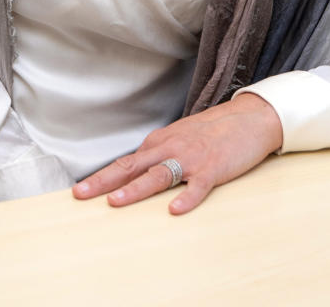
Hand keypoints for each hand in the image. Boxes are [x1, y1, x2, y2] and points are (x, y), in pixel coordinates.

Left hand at [71, 92, 282, 215]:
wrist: (249, 118)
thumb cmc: (213, 131)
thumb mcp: (180, 137)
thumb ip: (160, 153)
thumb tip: (137, 170)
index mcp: (160, 143)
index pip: (126, 163)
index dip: (102, 177)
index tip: (80, 190)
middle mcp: (170, 148)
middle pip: (132, 167)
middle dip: (104, 182)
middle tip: (80, 195)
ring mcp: (190, 159)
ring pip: (158, 175)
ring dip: (135, 189)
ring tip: (116, 202)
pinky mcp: (212, 169)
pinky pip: (197, 187)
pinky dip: (186, 199)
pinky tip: (175, 210)